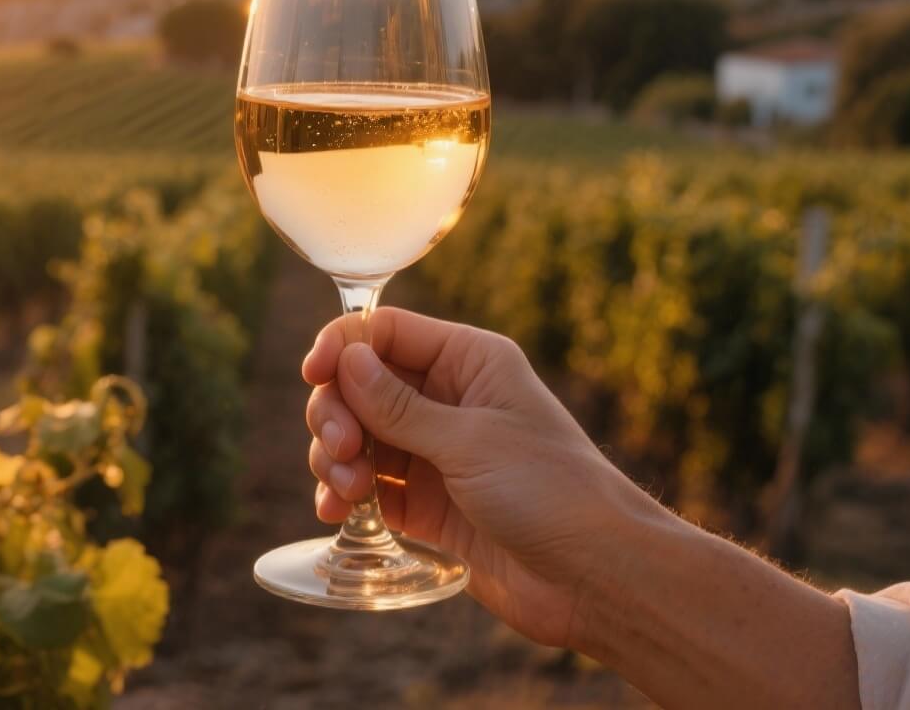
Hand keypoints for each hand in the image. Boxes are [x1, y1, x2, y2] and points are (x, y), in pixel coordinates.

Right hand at [301, 307, 664, 648]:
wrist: (595, 578)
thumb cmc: (551, 492)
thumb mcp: (470, 441)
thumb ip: (399, 405)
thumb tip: (345, 358)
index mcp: (469, 361)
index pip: (385, 332)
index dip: (342, 347)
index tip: (313, 376)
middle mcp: (447, 399)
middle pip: (358, 384)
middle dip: (336, 412)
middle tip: (339, 449)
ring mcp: (432, 452)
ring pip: (355, 436)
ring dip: (335, 457)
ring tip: (345, 491)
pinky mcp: (423, 503)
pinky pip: (366, 485)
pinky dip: (342, 493)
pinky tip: (336, 510)